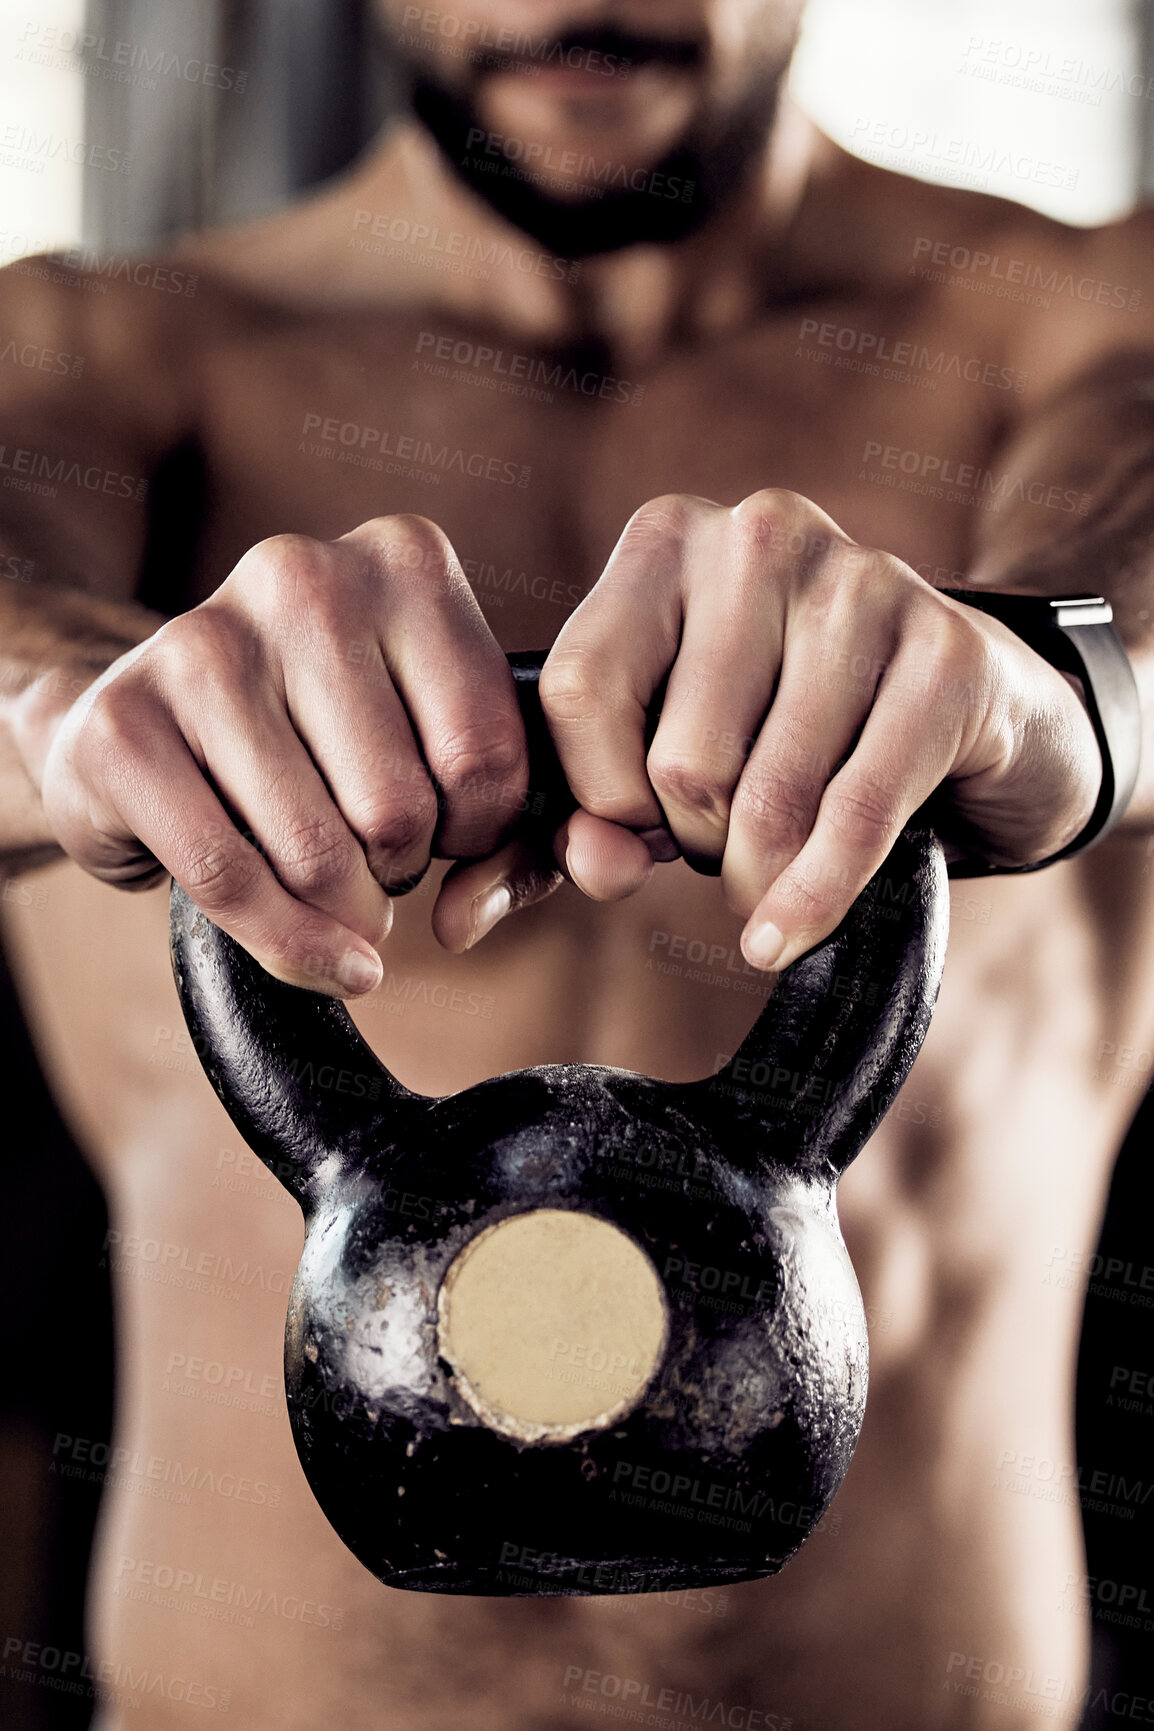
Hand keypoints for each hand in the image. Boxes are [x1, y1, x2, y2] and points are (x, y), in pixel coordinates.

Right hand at [23, 516, 560, 995]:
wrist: (150, 724)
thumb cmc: (321, 743)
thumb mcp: (430, 741)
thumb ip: (500, 820)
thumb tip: (467, 919)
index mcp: (403, 563)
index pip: (486, 751)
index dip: (481, 833)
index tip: (451, 838)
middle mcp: (301, 579)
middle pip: (398, 809)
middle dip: (399, 872)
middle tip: (376, 864)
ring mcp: (201, 645)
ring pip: (316, 853)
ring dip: (339, 910)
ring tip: (329, 884)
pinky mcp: (121, 723)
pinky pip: (229, 878)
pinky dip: (282, 941)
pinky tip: (305, 949)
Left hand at [538, 489, 1101, 969]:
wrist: (959, 707)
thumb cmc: (777, 736)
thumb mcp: (657, 766)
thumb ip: (569, 826)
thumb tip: (495, 901)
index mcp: (664, 543)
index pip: (576, 690)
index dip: (596, 796)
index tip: (633, 829)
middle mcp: (759, 537)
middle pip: (678, 760)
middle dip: (693, 841)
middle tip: (725, 838)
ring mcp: (862, 584)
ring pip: (763, 799)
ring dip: (756, 875)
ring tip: (770, 859)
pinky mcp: (947, 652)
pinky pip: (853, 816)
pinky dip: (813, 899)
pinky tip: (787, 932)